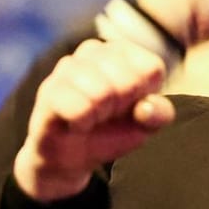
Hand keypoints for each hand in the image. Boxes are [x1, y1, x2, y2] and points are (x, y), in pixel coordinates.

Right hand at [12, 38, 173, 202]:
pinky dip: (82, 123)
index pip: (151, 69)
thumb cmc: (109, 131)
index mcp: (123, 52)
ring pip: (102, 93)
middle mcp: (93, 50)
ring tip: (91, 118)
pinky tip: (76, 123)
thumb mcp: (144, 125)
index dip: (144, 97)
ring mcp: (68, 67)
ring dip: (100, 116)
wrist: (70, 157)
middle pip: (127, 82)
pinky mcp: (49, 90)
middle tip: (106, 115)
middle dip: (121, 108)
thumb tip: (145, 108)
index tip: (130, 106)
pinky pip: (78, 108)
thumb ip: (159, 114)